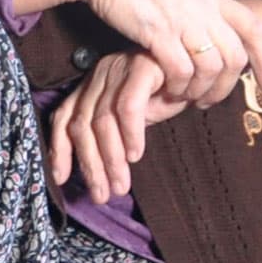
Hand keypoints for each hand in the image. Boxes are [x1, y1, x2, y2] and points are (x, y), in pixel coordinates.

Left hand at [48, 49, 188, 201]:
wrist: (202, 67)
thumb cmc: (168, 95)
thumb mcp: (135, 118)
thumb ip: (114, 137)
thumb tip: (99, 174)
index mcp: (91, 86)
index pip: (64, 118)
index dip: (59, 150)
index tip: (61, 179)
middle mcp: (99, 75)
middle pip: (82, 124)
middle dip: (90, 165)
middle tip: (101, 195)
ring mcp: (118, 69)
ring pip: (102, 120)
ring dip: (110, 159)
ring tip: (120, 186)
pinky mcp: (141, 67)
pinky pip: (128, 107)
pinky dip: (130, 134)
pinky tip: (136, 156)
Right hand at [76, 0, 261, 108]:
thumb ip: (196, 6)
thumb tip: (205, 29)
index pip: (253, 28)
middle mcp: (204, 8)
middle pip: (235, 57)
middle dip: (228, 87)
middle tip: (210, 100)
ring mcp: (183, 21)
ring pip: (211, 68)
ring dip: (201, 90)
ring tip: (187, 99)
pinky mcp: (158, 33)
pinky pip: (181, 70)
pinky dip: (179, 86)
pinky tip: (168, 90)